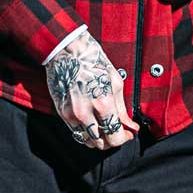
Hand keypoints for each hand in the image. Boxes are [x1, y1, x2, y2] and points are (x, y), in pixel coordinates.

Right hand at [45, 30, 139, 149]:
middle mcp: (85, 112)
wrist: (66, 50)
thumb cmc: (92, 60)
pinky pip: (75, 133)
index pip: (115, 136)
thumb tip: (130, 126)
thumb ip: (122, 108)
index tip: (128, 133)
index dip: (124, 138)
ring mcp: (71, 114)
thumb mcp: (115, 81)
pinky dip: (86, 133)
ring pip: (87, 141)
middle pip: (101, 143)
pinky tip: (92, 123)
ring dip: (99, 140)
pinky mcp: (61, 113)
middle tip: (118, 131)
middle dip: (112, 140)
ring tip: (105, 128)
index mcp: (102, 103)